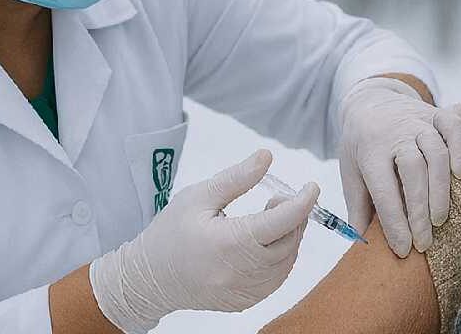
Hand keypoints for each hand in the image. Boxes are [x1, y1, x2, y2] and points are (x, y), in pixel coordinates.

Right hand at [89, 149, 318, 331]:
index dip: (303, 201)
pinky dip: (280, 260)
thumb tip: (267, 157)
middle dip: (294, 217)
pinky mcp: (243, 302)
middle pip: (289, 242)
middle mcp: (240, 271)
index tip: (312, 186)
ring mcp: (243, 291)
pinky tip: (266, 244)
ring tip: (271, 220)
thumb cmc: (170, 233)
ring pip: (286, 263)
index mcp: (230, 242)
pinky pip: (275, 280)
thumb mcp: (199, 196)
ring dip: (289, 238)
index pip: (282, 220)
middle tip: (280, 200)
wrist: (149, 278)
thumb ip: (237, 178)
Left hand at [338, 77, 460, 257]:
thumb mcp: (351, 172)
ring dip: (440, 188)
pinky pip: (454, 127)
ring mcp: (418, 121)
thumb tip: (363, 248)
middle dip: (420, 209)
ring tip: (440, 219)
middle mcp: (395, 133)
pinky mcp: (437, 114)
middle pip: (412, 169)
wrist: (371, 100)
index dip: (394, 221)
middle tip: (424, 242)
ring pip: (436, 151)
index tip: (404, 249)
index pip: (383, 189)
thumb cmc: (362, 146)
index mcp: (369, 150)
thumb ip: (358, 208)